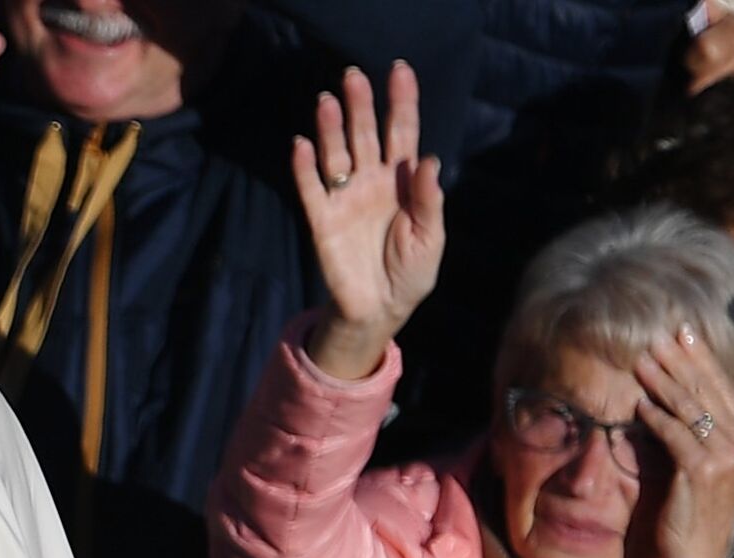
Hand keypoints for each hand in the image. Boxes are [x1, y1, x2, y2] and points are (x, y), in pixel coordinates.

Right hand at [293, 63, 444, 380]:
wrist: (380, 309)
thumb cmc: (411, 273)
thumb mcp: (431, 238)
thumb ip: (428, 200)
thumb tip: (429, 160)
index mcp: (402, 181)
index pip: (402, 133)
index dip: (401, 102)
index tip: (400, 71)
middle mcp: (371, 182)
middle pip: (364, 136)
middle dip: (360, 106)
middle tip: (353, 76)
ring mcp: (345, 199)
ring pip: (336, 156)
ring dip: (331, 130)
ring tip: (327, 101)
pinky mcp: (322, 221)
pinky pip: (312, 190)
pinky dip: (304, 168)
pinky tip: (301, 145)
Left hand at [635, 328, 733, 557]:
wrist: (698, 552)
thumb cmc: (698, 509)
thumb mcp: (714, 466)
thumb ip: (712, 434)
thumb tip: (687, 393)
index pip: (725, 391)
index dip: (703, 360)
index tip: (685, 333)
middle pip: (708, 393)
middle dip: (681, 362)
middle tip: (659, 337)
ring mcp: (729, 458)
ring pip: (690, 409)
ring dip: (663, 381)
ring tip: (643, 361)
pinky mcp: (704, 470)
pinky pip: (674, 434)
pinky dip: (655, 417)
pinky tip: (639, 403)